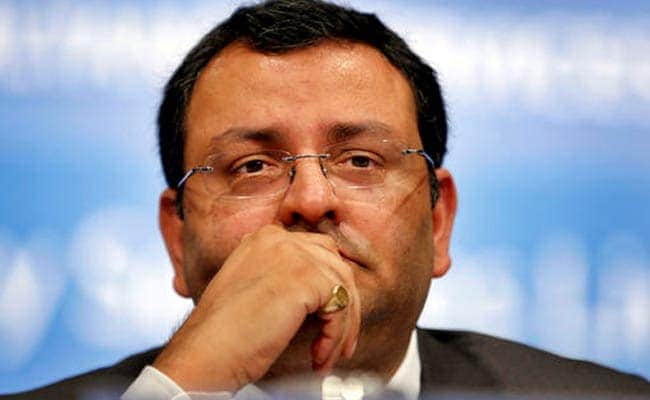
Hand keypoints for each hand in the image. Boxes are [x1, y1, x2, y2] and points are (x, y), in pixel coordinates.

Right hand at [152, 224, 360, 391]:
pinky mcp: (305, 278)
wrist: (204, 353)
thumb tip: (326, 290)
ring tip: (326, 355)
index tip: (329, 321)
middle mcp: (279, 239)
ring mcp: (293, 255)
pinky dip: (336, 336)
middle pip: (336, 265)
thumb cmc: (224, 333)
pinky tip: (318, 356)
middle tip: (340, 341)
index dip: (329, 288)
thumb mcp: (256, 289)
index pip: (318, 251)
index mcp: (265, 238)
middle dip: (345, 305)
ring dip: (342, 328)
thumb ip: (285, 277)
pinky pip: (340, 307)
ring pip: (343, 288)